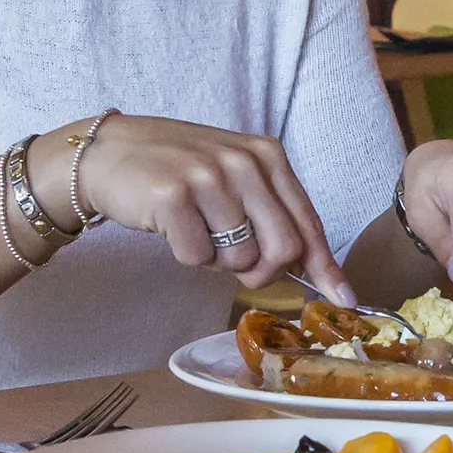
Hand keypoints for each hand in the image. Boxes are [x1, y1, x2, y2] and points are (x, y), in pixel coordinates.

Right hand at [71, 116, 344, 295]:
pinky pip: (197, 257)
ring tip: (195, 228)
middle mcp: (243, 162)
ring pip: (239, 259)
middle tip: (231, 259)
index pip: (307, 222)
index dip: (326, 267)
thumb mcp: (235, 179)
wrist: (108, 153)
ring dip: (216, 260)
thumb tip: (319, 272)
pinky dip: (186, 255)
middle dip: (261, 271)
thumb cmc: (178, 171)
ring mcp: (208, 176)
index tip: (344, 299)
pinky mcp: (173, 196)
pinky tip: (172, 227)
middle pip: (283, 250)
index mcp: (267, 155)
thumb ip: (274, 215)